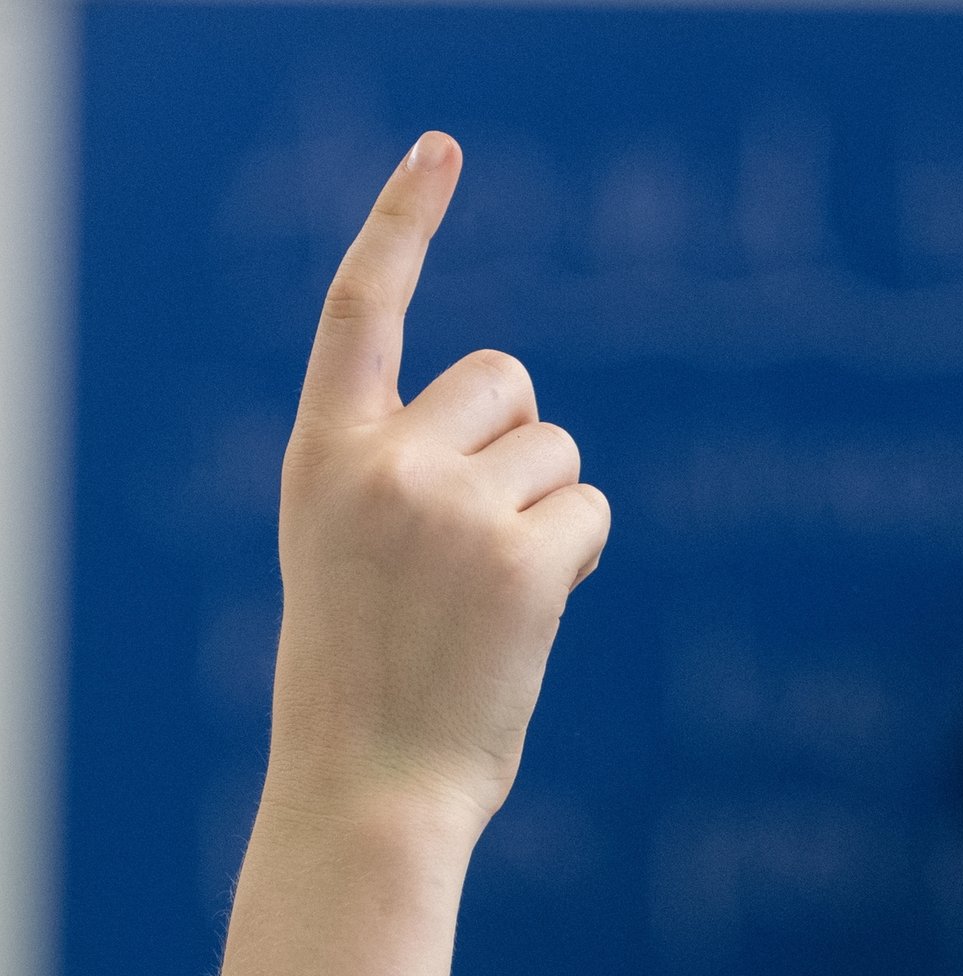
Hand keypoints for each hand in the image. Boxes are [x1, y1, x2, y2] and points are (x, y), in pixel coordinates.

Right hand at [267, 130, 609, 832]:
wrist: (367, 790)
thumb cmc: (366, 676)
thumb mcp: (350, 550)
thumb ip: (404, 470)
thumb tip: (526, 428)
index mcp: (323, 455)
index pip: (362, 308)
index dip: (404, 221)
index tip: (444, 150)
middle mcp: (383, 463)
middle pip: (508, 378)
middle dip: (520, 438)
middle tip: (483, 529)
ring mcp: (453, 507)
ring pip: (558, 451)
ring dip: (549, 508)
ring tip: (491, 593)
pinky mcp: (524, 557)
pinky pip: (591, 511)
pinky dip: (578, 553)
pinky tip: (530, 613)